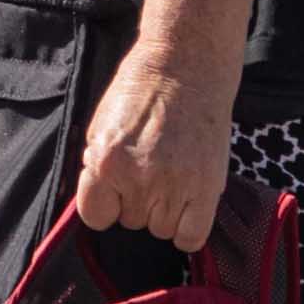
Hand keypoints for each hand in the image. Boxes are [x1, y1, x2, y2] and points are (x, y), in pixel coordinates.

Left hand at [72, 53, 232, 251]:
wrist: (188, 66)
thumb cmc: (142, 92)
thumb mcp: (101, 126)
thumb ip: (98, 170)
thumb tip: (101, 206)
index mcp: (107, 162)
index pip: (96, 217)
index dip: (106, 204)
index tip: (116, 190)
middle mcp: (140, 178)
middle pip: (132, 222)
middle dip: (139, 200)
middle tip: (152, 167)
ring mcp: (176, 185)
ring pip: (161, 230)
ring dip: (166, 211)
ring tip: (173, 175)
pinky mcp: (207, 188)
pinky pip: (191, 237)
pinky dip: (188, 227)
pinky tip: (188, 203)